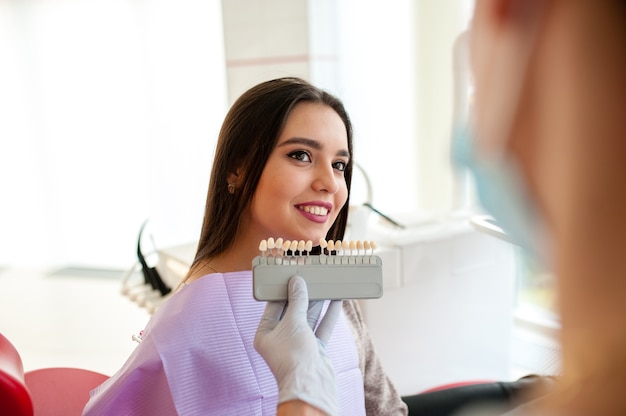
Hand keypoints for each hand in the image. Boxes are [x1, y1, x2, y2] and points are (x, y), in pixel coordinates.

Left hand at [254, 276, 342, 415]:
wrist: (311, 384)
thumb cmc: (294, 356)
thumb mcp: (293, 322)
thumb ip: (297, 301)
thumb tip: (297, 282)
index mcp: (266, 333)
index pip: (274, 306)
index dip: (283, 291)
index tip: (291, 277)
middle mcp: (281, 338)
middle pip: (293, 311)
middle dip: (303, 295)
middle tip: (310, 278)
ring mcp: (299, 343)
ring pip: (309, 317)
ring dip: (318, 302)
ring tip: (325, 285)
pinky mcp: (315, 348)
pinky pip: (322, 327)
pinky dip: (329, 314)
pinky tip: (336, 300)